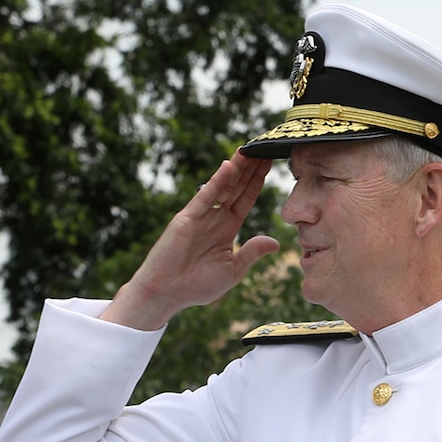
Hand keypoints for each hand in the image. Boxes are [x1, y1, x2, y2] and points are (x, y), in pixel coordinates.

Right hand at [100, 151, 281, 330]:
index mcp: (227, 230)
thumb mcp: (232, 271)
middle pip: (236, 188)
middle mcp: (214, 219)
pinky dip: (217, 181)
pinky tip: (229, 166)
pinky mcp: (187, 218)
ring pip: (223, 187)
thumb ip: (251, 253)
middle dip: (249, 169)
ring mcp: (200, 216)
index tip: (270, 164)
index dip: (257, 182)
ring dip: (236, 168)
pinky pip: (206, 196)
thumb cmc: (196, 286)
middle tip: (264, 147)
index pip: (245, 200)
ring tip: (250, 150)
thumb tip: (275, 242)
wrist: (166, 294)